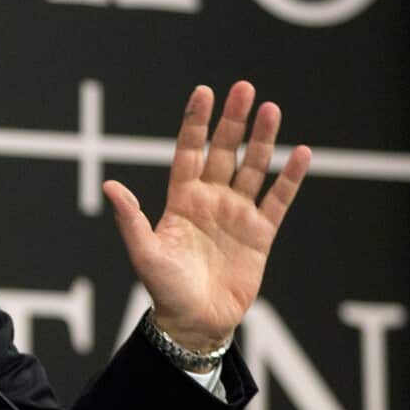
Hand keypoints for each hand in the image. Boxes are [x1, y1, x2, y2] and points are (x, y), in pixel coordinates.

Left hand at [103, 81, 310, 352]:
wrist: (195, 321)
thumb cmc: (164, 288)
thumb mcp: (143, 252)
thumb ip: (130, 218)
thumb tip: (109, 185)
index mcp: (181, 199)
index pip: (189, 151)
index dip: (196, 122)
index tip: (204, 91)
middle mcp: (210, 199)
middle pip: (224, 151)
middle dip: (233, 120)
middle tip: (244, 87)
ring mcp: (237, 213)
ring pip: (253, 168)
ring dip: (263, 139)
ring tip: (271, 109)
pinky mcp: (261, 233)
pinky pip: (278, 199)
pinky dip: (290, 177)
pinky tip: (301, 153)